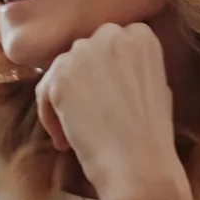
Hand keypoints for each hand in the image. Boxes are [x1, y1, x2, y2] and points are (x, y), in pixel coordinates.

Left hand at [34, 22, 185, 199]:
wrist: (139, 166)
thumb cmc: (150, 136)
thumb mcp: (156, 85)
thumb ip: (130, 65)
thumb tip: (103, 66)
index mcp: (141, 35)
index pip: (109, 43)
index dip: (104, 74)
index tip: (106, 100)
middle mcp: (113, 34)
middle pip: (83, 54)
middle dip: (82, 82)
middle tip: (89, 114)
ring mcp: (85, 52)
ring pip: (60, 70)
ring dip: (63, 99)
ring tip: (75, 132)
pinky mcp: (61, 76)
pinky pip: (44, 92)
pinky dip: (50, 117)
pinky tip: (65, 141)